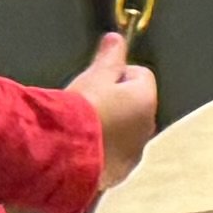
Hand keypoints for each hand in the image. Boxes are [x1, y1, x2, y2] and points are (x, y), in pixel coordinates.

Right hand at [74, 26, 163, 186]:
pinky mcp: (118, 174)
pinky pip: (113, 157)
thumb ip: (109, 57)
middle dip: (115, 103)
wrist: (64, 153)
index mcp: (146, 100)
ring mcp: (134, 153)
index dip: (117, 74)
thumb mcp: (95, 76)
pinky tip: (81, 148)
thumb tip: (116, 38)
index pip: (140, 75)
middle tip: (87, 104)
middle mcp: (147, 128)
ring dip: (109, 129)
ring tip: (81, 128)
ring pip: (125, 133)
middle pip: (134, 106)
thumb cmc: (81, 109)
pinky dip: (102, 151)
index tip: (97, 80)